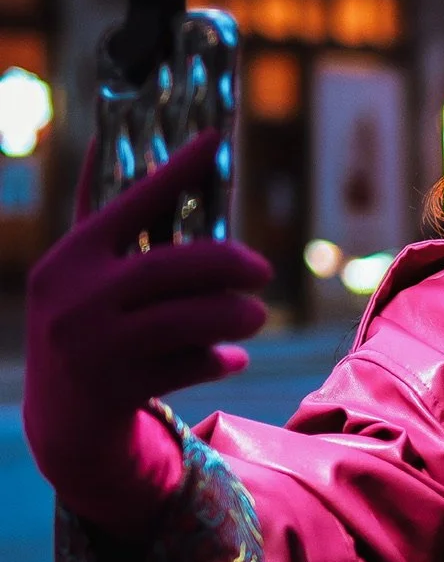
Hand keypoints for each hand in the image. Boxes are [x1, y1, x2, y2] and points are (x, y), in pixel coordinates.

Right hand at [24, 127, 271, 532]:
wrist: (61, 422)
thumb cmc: (84, 327)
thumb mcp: (80, 273)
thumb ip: (101, 216)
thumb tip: (108, 142)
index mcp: (71, 258)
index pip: (131, 203)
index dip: (175, 171)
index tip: (215, 140)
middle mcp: (75, 298)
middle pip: (168, 267)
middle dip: (226, 265)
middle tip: (264, 269)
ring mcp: (94, 347)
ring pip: (183, 321)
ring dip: (231, 315)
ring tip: (256, 316)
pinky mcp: (116, 389)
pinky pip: (186, 366)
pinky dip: (218, 359)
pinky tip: (234, 357)